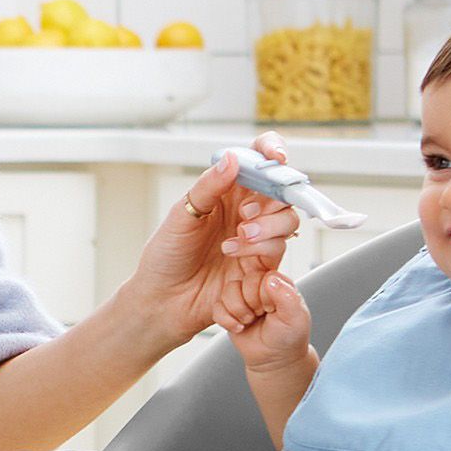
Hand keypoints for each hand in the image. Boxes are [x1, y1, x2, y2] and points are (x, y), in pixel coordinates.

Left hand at [124, 132, 303, 342]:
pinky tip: (233, 255)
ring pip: (287, 220)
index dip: (272, 151)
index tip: (277, 157)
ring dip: (267, 227)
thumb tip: (232, 159)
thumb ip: (209, 186)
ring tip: (237, 238)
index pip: (258, 158)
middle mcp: (246, 210)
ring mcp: (256, 237)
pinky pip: (278, 250)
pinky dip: (260, 249)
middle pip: (282, 191)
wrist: (164, 299)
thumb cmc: (167, 255)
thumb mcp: (182, 215)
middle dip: (272, 199)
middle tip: (244, 215)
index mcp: (227, 189)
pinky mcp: (261, 264)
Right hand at [226, 269, 311, 378]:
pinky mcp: (228, 309)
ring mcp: (242, 296)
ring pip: (228, 291)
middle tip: (261, 315)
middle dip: (251, 304)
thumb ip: (287, 296)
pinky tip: (240, 327)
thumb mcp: (295, 317)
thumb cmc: (288, 337)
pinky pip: (217, 307)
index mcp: (277, 282)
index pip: (261, 275)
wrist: (274, 358)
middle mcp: (258, 286)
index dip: (264, 294)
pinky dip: (227, 321)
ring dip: (238, 312)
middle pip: (243, 281)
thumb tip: (270, 279)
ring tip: (250, 321)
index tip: (272, 309)